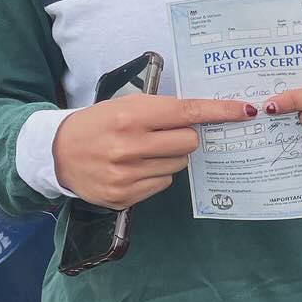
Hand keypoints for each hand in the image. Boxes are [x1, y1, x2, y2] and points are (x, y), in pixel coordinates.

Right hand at [53, 93, 256, 209]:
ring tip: (143, 151)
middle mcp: (130, 145)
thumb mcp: (124, 105)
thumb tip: (203, 115)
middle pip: (190, 142)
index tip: (244, 111)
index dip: (219, 111)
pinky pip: (162, 183)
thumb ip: (160, 110)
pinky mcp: (124, 196)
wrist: (57, 153)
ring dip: (169, 157)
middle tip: (165, 134)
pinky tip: (134, 167)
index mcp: (132, 116)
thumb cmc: (96, 123)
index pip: (187, 112)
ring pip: (178, 165)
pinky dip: (156, 174)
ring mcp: (127, 174)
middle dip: (186, 136)